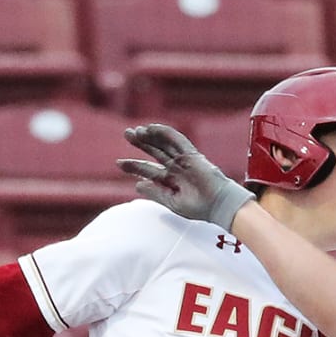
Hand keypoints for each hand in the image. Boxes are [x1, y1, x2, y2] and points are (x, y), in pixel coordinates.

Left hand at [117, 123, 254, 231]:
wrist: (216, 205)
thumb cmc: (197, 207)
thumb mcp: (171, 201)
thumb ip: (155, 192)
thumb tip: (137, 185)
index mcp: (170, 180)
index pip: (149, 169)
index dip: (134, 166)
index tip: (119, 163)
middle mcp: (176, 167)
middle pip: (155, 151)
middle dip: (140, 143)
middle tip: (126, 134)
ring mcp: (183, 159)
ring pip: (164, 143)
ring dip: (150, 136)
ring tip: (136, 131)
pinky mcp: (191, 154)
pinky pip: (176, 139)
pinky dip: (164, 132)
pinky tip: (152, 128)